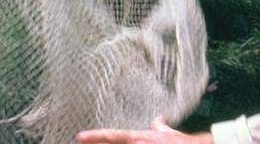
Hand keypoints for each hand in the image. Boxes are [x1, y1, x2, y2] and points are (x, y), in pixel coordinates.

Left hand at [77, 116, 211, 143]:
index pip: (114, 135)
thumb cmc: (179, 142)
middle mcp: (139, 143)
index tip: (80, 136)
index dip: (96, 136)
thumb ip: (158, 126)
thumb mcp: (167, 132)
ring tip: (119, 141)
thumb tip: (157, 119)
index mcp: (140, 137)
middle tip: (83, 141)